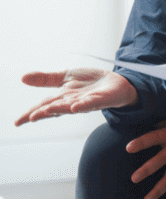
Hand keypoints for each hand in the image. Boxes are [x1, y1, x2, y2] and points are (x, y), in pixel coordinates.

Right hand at [14, 68, 137, 125]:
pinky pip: (92, 103)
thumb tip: (22, 77)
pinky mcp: (102, 99)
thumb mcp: (65, 77)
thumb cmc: (89, 83)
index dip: (30, 113)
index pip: (44, 106)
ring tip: (46, 111)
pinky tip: (75, 107)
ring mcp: (87, 102)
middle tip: (29, 117)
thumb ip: (46, 79)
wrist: (115, 81)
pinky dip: (83, 105)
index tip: (16, 122)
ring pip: (71, 107)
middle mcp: (72, 102)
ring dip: (60, 109)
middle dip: (43, 113)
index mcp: (62, 98)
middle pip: (56, 108)